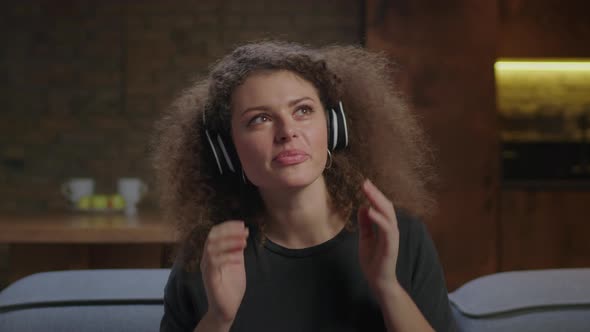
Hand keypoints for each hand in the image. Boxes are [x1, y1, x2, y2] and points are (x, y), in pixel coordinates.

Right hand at [200, 220, 248, 324]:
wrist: (227, 309)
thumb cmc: (231, 286)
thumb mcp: (236, 263)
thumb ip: (237, 250)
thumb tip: (242, 234)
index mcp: (212, 254)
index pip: (215, 233)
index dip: (228, 226)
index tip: (242, 224)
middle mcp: (206, 259)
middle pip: (211, 237)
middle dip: (228, 231)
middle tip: (244, 230)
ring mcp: (207, 269)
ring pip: (211, 248)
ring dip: (229, 242)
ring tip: (244, 241)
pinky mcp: (210, 279)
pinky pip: (214, 264)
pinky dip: (227, 257)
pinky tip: (239, 257)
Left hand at [357, 179, 400, 294]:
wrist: (378, 280)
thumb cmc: (373, 260)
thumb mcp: (365, 238)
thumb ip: (365, 223)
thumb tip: (364, 207)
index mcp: (385, 227)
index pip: (382, 206)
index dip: (374, 195)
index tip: (364, 183)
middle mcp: (391, 229)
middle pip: (386, 207)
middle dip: (376, 194)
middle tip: (365, 182)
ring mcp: (392, 237)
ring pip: (388, 215)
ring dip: (378, 202)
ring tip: (367, 191)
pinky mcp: (391, 246)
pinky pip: (387, 229)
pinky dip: (379, 219)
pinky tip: (370, 211)